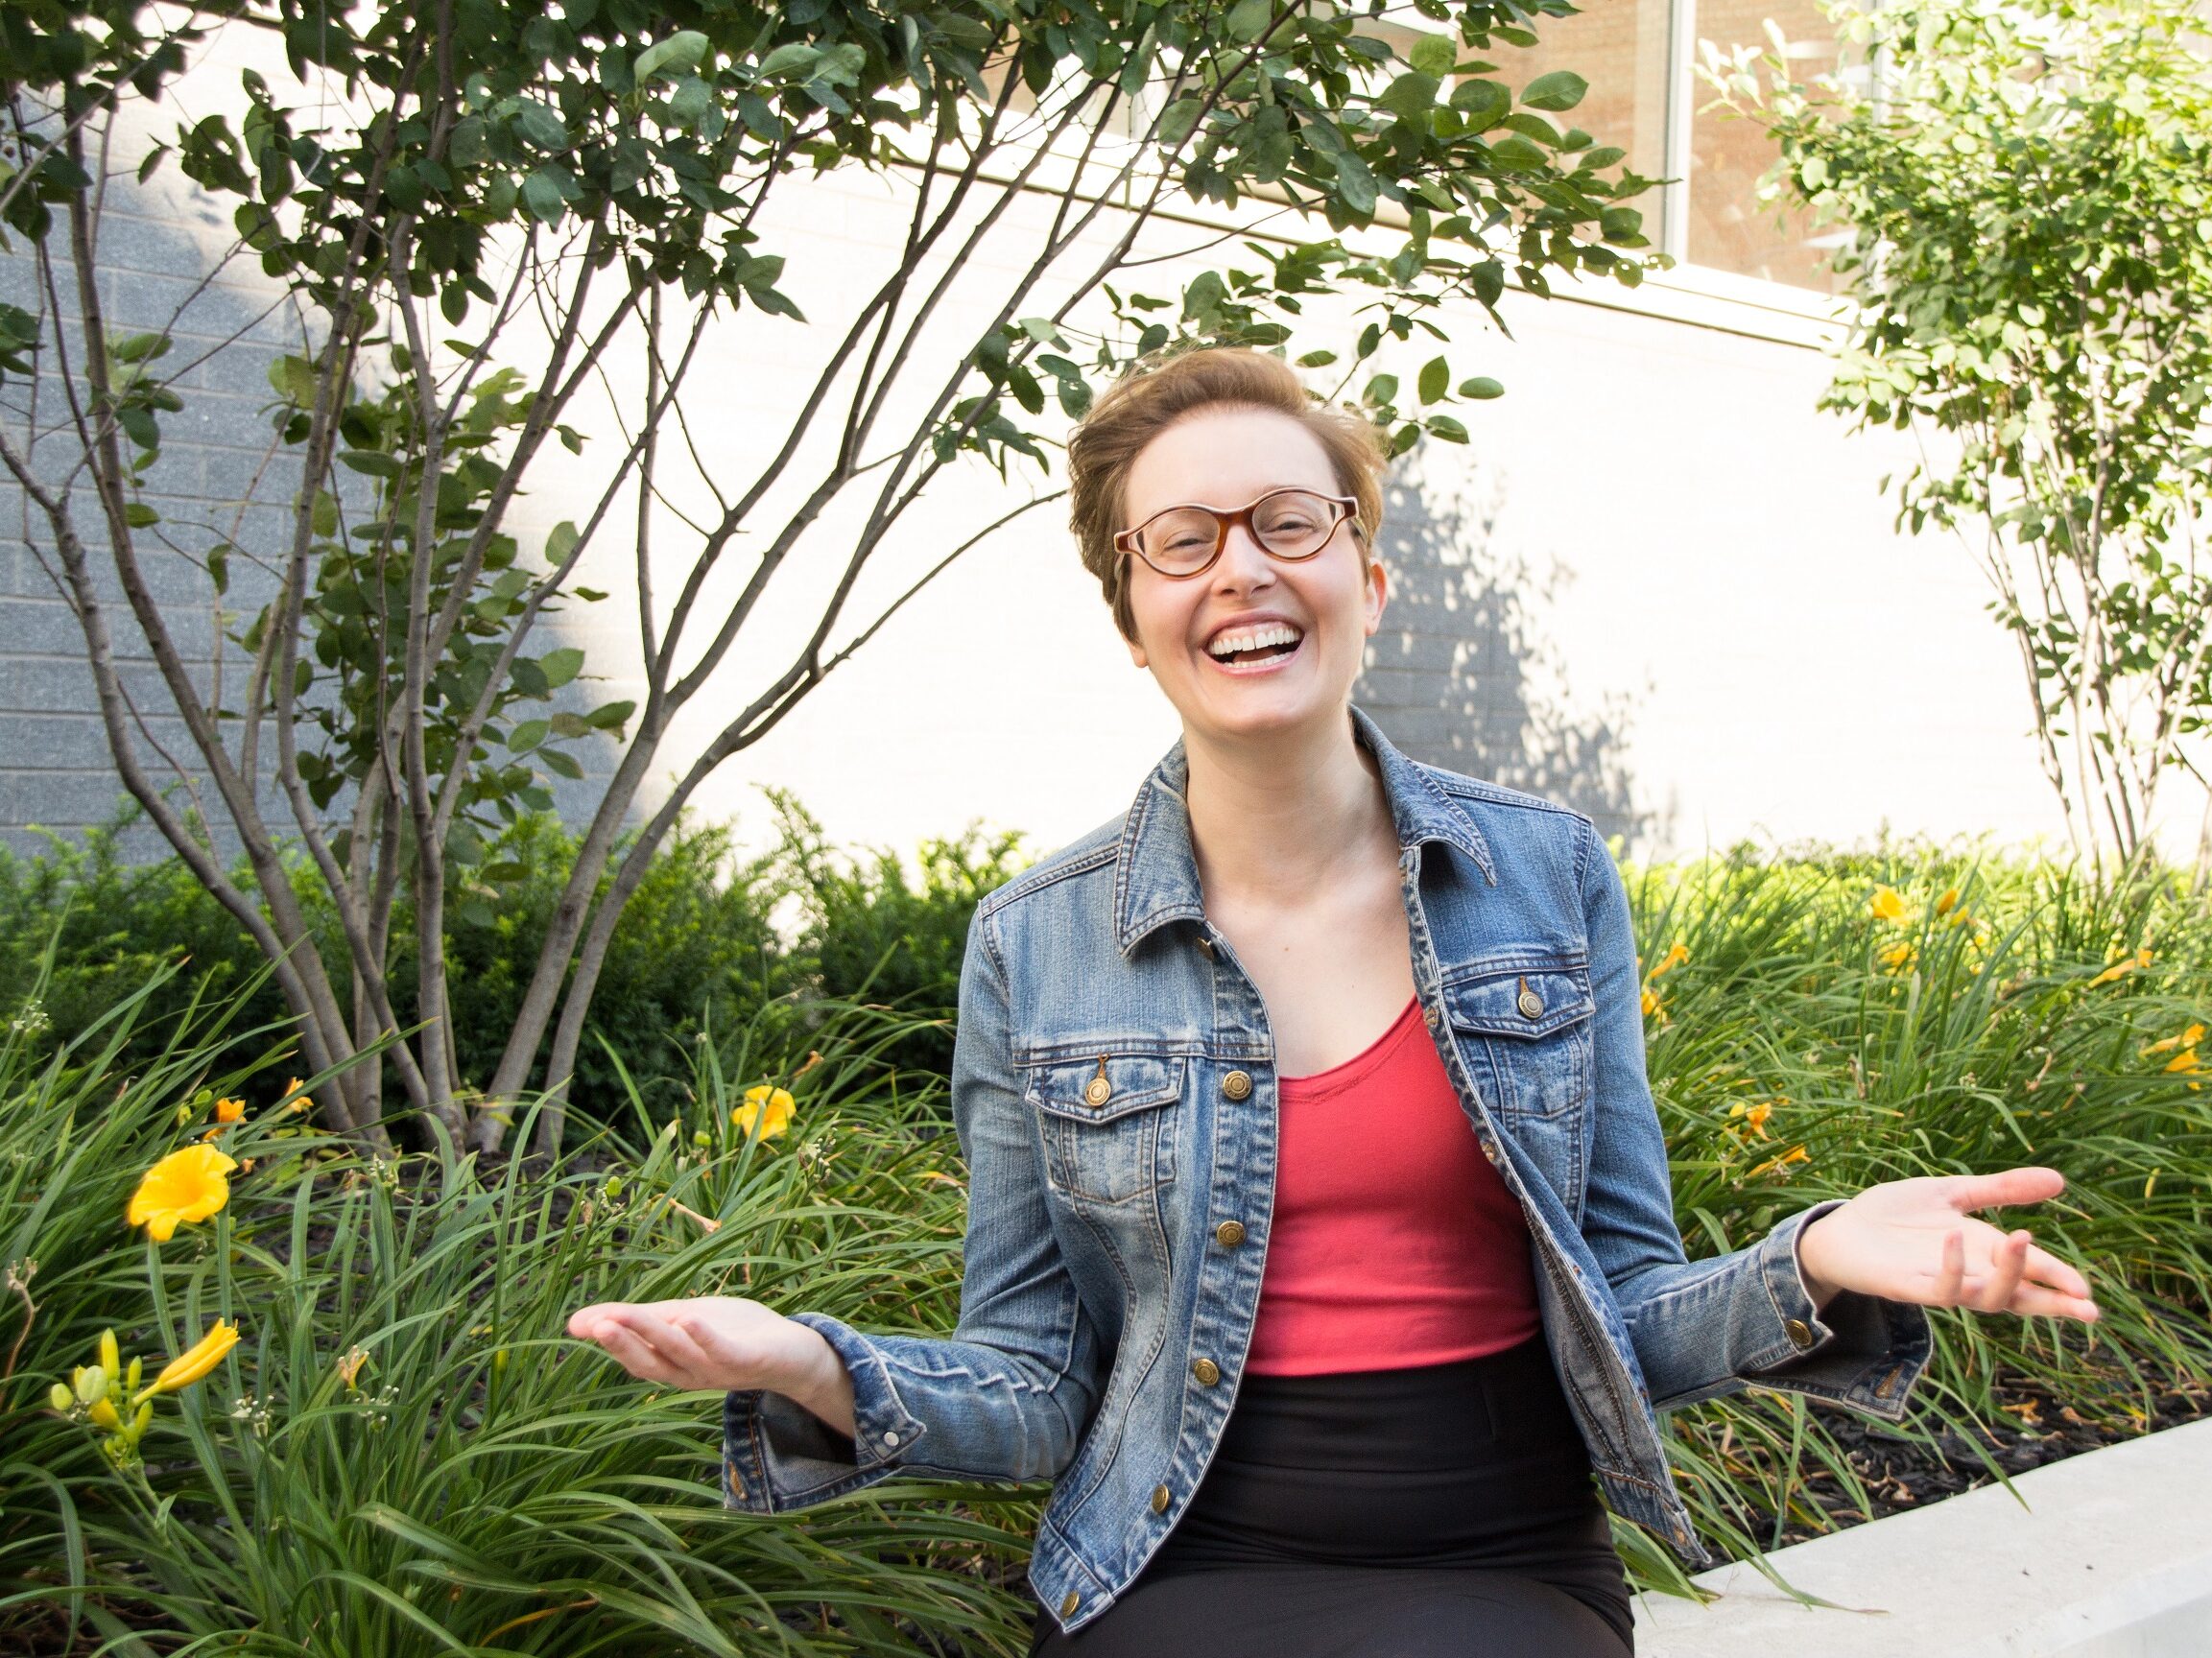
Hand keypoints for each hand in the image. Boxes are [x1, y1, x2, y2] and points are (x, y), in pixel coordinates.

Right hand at [566, 1295, 857, 1435]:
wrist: (792, 1351)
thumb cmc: (732, 1333)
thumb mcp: (681, 1320)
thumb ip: (641, 1321)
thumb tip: (577, 1323)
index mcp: (673, 1364)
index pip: (635, 1355)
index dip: (609, 1340)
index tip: (578, 1325)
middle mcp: (690, 1374)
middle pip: (651, 1360)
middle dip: (623, 1342)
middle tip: (595, 1325)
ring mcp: (718, 1370)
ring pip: (679, 1353)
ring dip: (652, 1335)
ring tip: (625, 1314)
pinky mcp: (747, 1361)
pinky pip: (722, 1352)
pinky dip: (704, 1337)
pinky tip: (688, 1318)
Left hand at [1795, 1166, 2099, 1322]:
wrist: (1842, 1228)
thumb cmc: (1898, 1215)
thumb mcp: (1955, 1194)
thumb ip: (2002, 1189)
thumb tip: (2060, 1180)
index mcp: (1985, 1252)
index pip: (2032, 1271)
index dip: (2060, 1280)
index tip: (2088, 1290)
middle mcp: (1970, 1274)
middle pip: (2019, 1297)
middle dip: (2053, 1304)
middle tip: (2087, 1308)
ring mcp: (1940, 1283)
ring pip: (1985, 1297)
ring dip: (2007, 1275)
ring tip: (2023, 1238)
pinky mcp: (1908, 1286)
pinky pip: (1938, 1288)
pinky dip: (1951, 1267)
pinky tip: (1954, 1238)